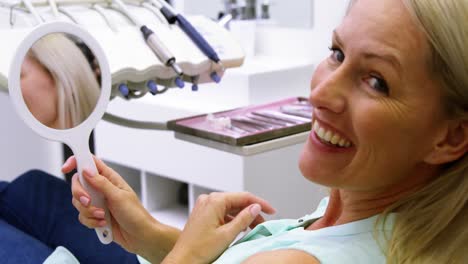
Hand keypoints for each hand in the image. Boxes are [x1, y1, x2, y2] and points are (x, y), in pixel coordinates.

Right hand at [63, 156, 179, 260]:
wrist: (139, 235)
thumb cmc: (135, 214)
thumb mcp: (118, 196)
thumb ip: (101, 183)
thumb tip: (86, 171)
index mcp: (109, 178)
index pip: (90, 163)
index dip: (76, 161)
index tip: (66, 168)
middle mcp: (101, 188)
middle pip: (78, 183)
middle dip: (79, 194)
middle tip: (89, 202)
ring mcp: (97, 202)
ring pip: (78, 202)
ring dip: (88, 211)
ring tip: (103, 216)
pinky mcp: (95, 215)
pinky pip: (82, 216)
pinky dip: (91, 221)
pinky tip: (103, 223)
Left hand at [163, 192, 275, 263]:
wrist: (183, 260)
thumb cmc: (199, 249)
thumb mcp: (227, 234)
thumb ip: (244, 219)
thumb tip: (255, 207)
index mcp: (214, 201)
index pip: (243, 196)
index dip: (260, 203)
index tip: (271, 210)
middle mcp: (208, 200)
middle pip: (237, 201)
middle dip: (251, 211)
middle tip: (263, 222)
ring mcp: (204, 206)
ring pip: (230, 207)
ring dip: (242, 216)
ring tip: (254, 227)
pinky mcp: (203, 214)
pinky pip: (222, 212)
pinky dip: (232, 219)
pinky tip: (240, 228)